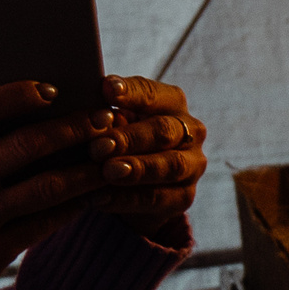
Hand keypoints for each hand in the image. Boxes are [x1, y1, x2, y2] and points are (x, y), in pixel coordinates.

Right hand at [0, 82, 114, 289]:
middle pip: (26, 143)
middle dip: (74, 127)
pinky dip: (74, 206)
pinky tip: (92, 196)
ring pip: (47, 184)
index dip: (18, 94)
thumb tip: (16, 120)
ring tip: (113, 157)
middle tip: (105, 119)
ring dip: (86, 168)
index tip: (51, 90)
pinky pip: (44, 223)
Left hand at [87, 76, 207, 232]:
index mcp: (172, 103)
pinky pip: (158, 198)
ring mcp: (192, 166)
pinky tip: (100, 197)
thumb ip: (107, 117)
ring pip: (169, 166)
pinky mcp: (184, 197)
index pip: (153, 94)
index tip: (106, 90)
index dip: (131, 92)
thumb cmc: (118, 142)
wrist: (131, 187)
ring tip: (107, 172)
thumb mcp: (111, 124)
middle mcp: (191, 132)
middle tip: (99, 146)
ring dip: (136, 169)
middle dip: (129, 139)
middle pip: (163, 131)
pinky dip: (127, 199)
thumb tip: (97, 111)